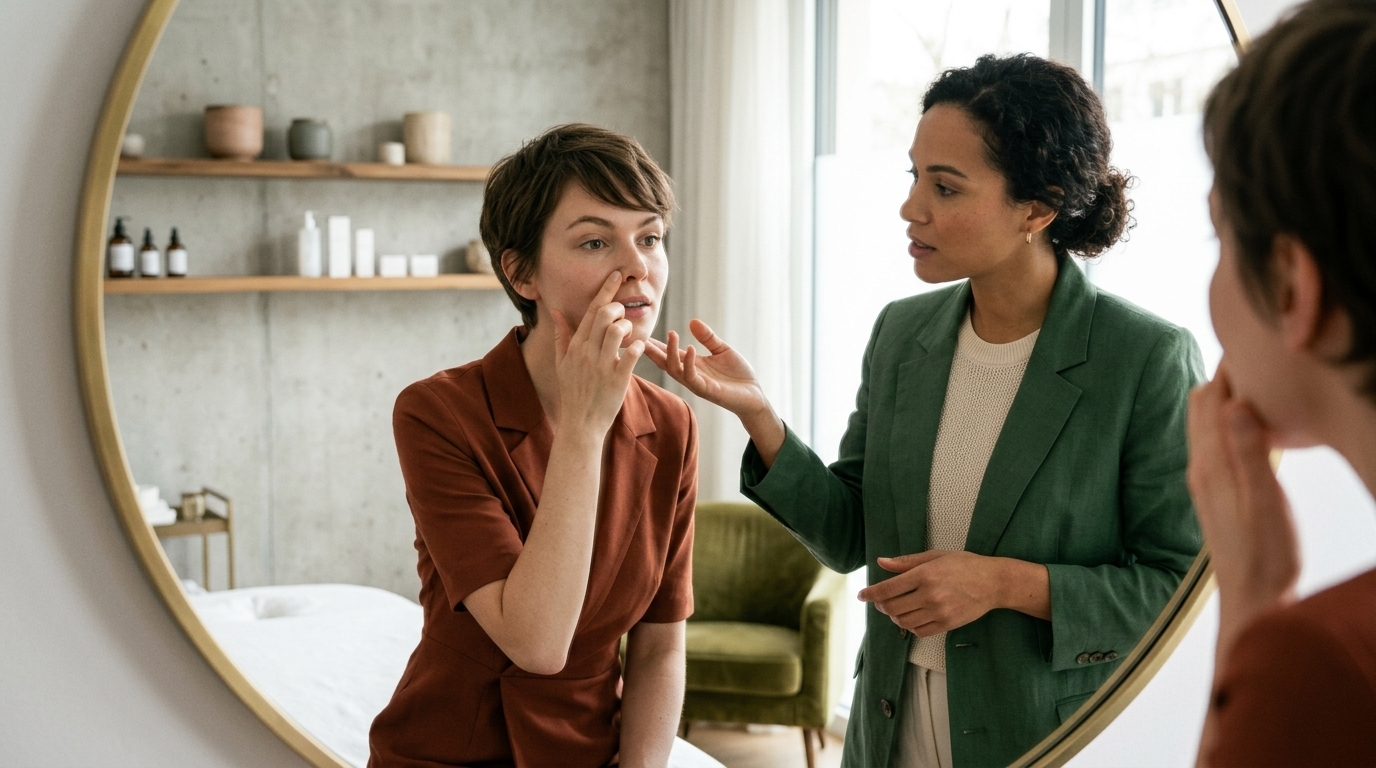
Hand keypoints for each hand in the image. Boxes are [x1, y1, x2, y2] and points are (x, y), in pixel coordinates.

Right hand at [551, 271, 644, 433]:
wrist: (580, 423)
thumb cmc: (573, 392)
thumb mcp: (562, 363)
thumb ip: (561, 335)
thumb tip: (555, 311)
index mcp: (576, 346)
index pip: (591, 310)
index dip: (606, 290)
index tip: (617, 275)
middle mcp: (587, 352)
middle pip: (605, 315)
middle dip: (618, 307)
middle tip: (623, 312)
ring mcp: (602, 365)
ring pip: (618, 330)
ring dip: (628, 326)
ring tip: (628, 334)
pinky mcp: (617, 379)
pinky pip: (631, 354)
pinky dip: (638, 346)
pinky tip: (638, 346)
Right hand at [644, 319, 769, 418]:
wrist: (755, 396)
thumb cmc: (738, 375)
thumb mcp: (722, 350)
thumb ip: (707, 337)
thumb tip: (692, 321)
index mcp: (692, 365)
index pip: (668, 354)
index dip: (654, 345)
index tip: (640, 334)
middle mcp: (690, 375)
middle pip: (664, 363)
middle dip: (652, 351)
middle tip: (641, 337)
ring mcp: (697, 384)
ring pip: (675, 370)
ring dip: (671, 352)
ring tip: (672, 334)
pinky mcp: (707, 390)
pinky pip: (692, 377)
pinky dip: (688, 362)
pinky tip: (690, 348)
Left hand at [857, 551, 1004, 636]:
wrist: (994, 582)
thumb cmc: (965, 565)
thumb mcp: (935, 556)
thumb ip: (906, 561)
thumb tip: (881, 562)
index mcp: (924, 574)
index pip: (887, 589)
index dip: (870, 594)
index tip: (862, 595)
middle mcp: (929, 595)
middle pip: (892, 607)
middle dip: (881, 605)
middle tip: (881, 601)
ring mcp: (939, 612)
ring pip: (903, 622)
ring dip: (895, 617)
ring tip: (897, 609)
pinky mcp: (947, 624)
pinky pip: (920, 632)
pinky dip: (911, 627)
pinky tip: (913, 617)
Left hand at [1186, 363, 1299, 628]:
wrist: (1253, 602)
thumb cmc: (1265, 555)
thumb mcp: (1264, 501)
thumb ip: (1250, 452)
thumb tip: (1235, 403)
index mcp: (1210, 463)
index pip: (1211, 397)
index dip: (1230, 368)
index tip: (1251, 343)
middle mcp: (1200, 467)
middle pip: (1200, 403)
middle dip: (1223, 376)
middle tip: (1254, 356)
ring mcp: (1205, 480)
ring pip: (1204, 422)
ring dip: (1224, 398)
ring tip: (1254, 382)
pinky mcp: (1215, 493)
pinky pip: (1213, 443)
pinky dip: (1227, 422)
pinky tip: (1250, 426)